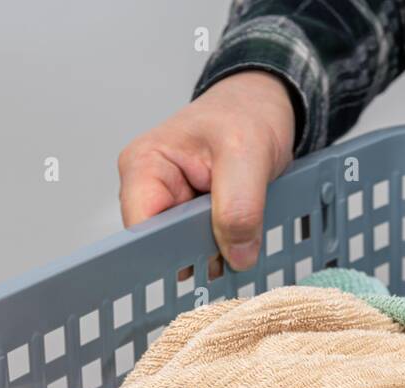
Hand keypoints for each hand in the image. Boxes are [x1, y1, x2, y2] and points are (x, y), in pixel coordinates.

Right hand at [117, 70, 294, 270]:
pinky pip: (203, 248)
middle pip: (161, 246)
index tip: (207, 263)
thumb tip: (237, 255)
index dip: (171, 252)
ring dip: (216, 256)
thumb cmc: (247, 114)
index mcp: (144, 166)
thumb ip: (239, 205)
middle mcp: (149, 189)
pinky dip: (225, 251)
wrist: (262, 107)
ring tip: (245, 237)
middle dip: (199, 256)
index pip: (141, 229)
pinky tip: (243, 239)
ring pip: (185, 253)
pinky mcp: (193, 218)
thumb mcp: (248, 152)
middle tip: (237, 251)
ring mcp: (171, 206)